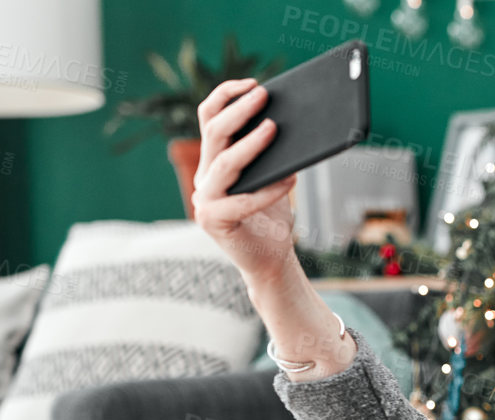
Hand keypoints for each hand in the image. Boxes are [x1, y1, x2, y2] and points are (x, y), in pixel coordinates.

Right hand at [191, 77, 298, 285]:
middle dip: (239, 111)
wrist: (272, 260)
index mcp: (213, 162)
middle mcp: (203, 178)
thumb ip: (271, 156)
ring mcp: (204, 200)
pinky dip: (268, 190)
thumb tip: (289, 122)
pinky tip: (290, 180)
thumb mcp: (273, 178)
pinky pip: (242, 200)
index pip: (209, 118)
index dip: (226, 96)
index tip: (252, 83)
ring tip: (273, 128)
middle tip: (263, 95)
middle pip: (214, 133)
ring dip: (250, 143)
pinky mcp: (214, 222)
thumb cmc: (273, 218)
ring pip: (224, 163)